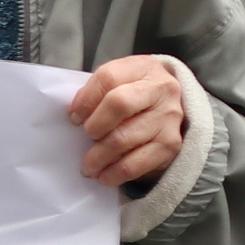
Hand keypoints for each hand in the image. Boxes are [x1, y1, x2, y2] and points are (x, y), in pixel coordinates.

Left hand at [70, 55, 189, 187]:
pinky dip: (117, 172)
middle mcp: (161, 89)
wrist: (170, 106)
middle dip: (95, 124)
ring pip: (126, 138)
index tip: (73, 117)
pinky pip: (139, 162)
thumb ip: (98, 92)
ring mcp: (169, 117)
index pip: (108, 77)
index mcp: (143, 67)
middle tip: (85, 136)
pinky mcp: (171, 144)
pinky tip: (104, 176)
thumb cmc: (133, 93)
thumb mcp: (119, 81)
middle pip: (119, 104)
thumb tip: (75, 115)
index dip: (86, 99)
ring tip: (88, 166)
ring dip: (100, 156)